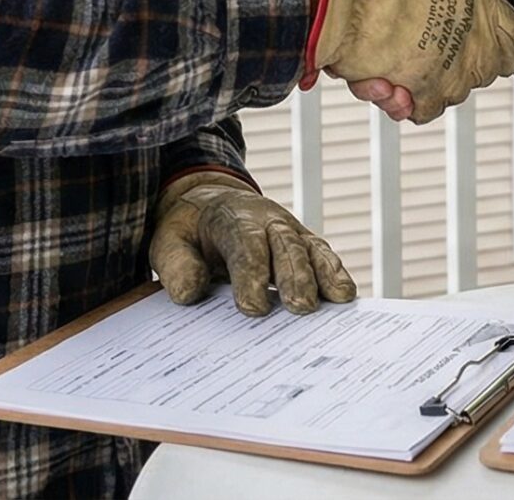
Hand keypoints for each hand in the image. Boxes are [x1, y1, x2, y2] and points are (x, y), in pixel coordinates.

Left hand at [149, 173, 356, 316]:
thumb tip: (190, 293)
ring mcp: (290, 231)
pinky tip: (345, 296)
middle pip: (285, 245)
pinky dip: (336, 273)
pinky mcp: (304, 245)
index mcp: (231, 217)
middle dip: (295, 276)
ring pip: (310, 249)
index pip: (244, 244)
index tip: (252, 307)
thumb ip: (176, 266)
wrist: (206, 207)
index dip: (250, 273)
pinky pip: (323, 257)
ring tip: (337, 300)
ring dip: (323, 274)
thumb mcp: (168, 243)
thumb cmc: (188, 232)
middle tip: (300, 307)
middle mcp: (267, 219)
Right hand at [295, 0, 513, 123]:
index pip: (339, 35)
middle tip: (378, 85)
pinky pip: (418, 101)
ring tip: (400, 98)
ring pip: (385, 92)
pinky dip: (414, 108)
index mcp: (373, 10)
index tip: (327, 62)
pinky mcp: (432, 77)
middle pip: (356, 72)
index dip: (325, 51)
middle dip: (363, 86)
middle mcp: (383, 40)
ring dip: (387, 102)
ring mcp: (406, 62)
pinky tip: (417, 104)